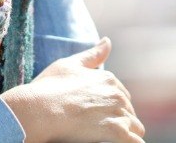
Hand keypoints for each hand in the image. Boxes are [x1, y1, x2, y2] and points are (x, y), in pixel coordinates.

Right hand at [1, 37, 145, 142]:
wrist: (40, 108)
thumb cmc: (49, 86)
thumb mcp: (68, 64)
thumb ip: (92, 55)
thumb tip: (107, 40)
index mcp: (108, 79)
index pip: (121, 94)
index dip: (109, 103)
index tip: (95, 111)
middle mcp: (117, 95)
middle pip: (129, 111)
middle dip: (119, 117)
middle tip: (97, 124)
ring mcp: (119, 114)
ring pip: (135, 127)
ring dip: (126, 132)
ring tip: (107, 135)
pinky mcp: (118, 133)